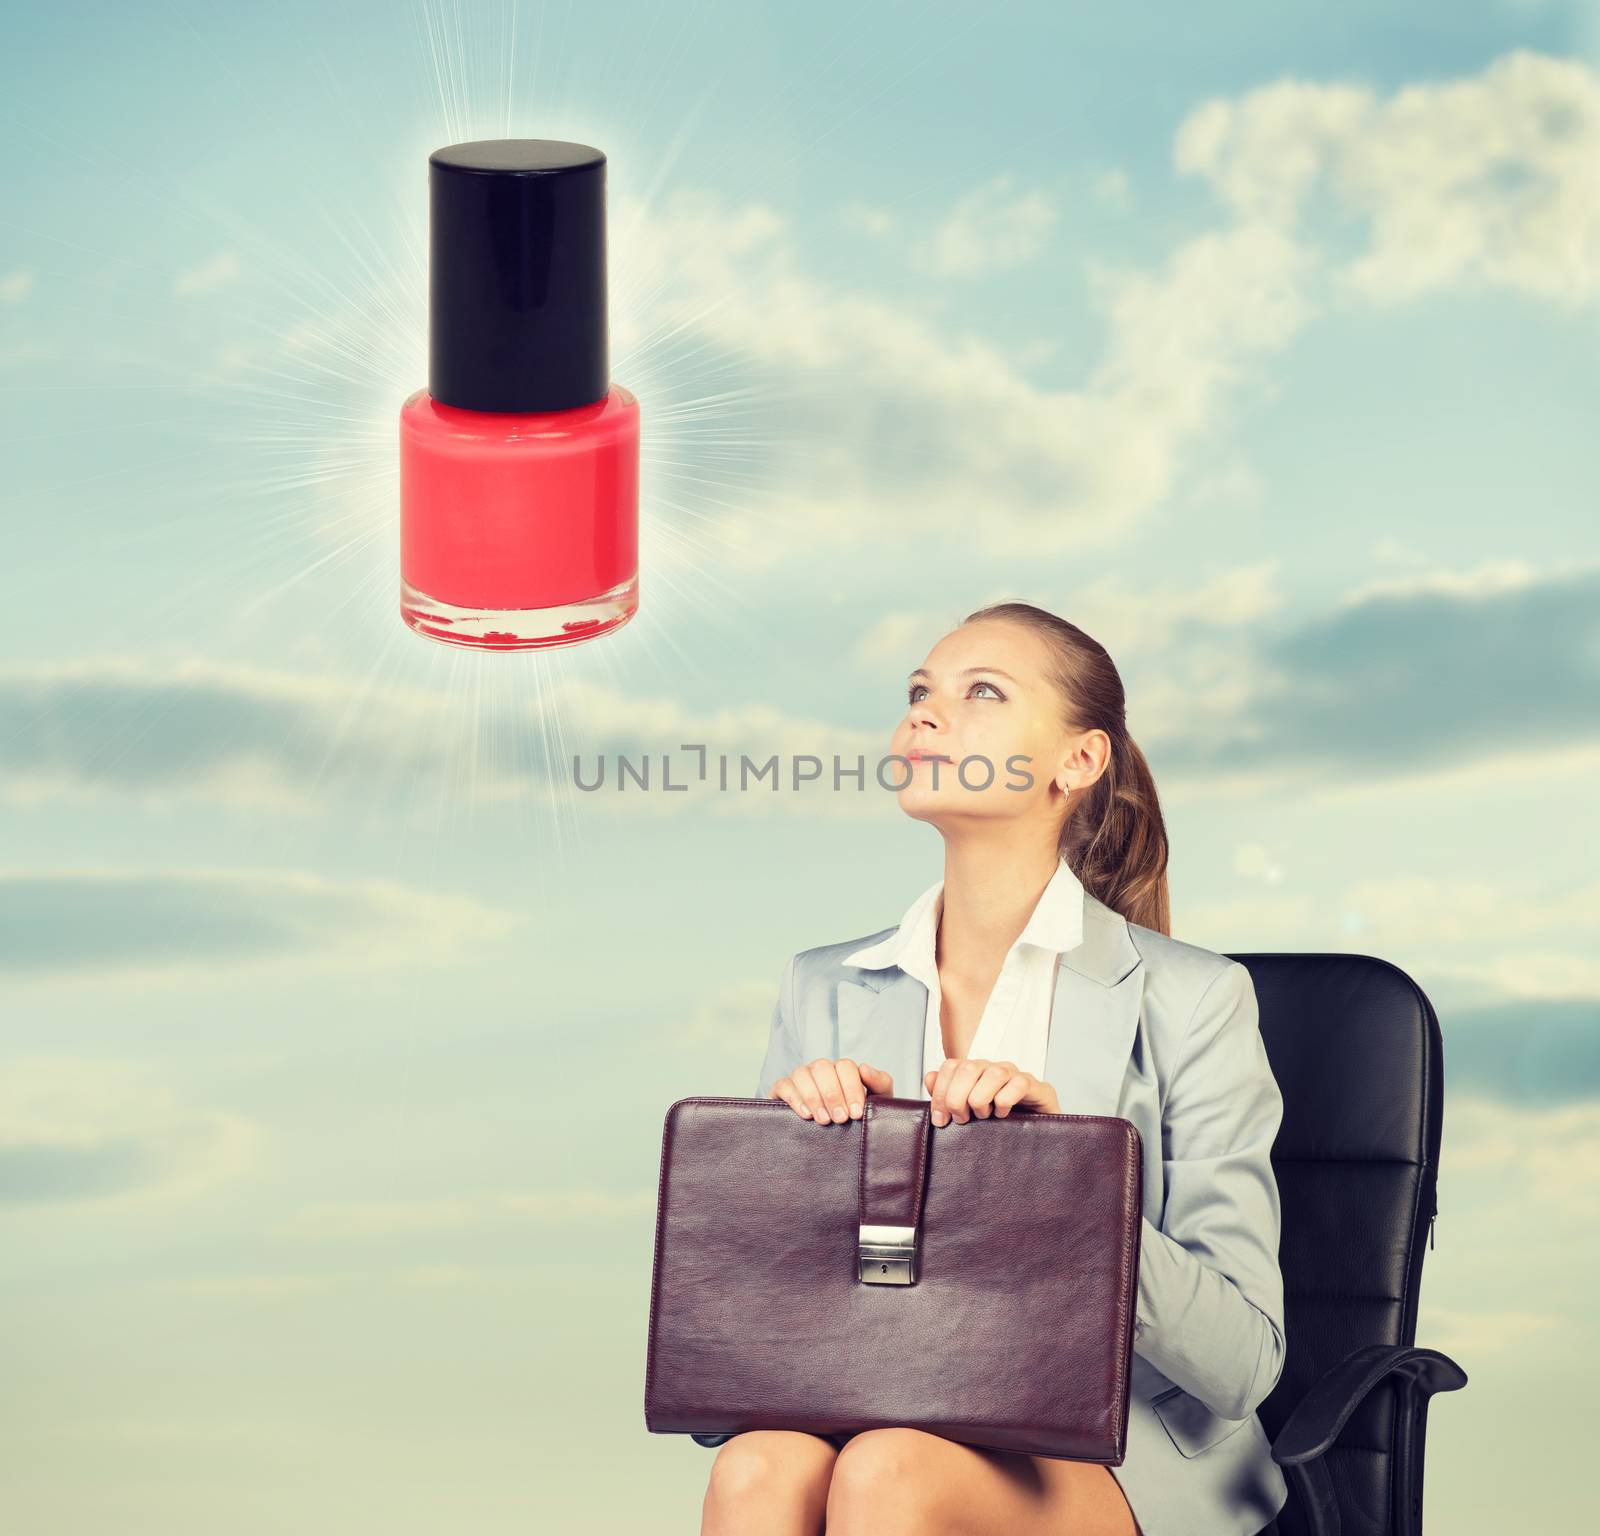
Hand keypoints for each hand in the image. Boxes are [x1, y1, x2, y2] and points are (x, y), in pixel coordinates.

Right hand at [767, 1057, 894, 1122]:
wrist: (836, 1144)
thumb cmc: (855, 1117)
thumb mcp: (876, 1101)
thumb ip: (880, 1083)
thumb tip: (864, 1067)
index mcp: (842, 1070)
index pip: (846, 1067)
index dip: (851, 1088)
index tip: (856, 1113)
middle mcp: (821, 1070)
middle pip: (823, 1067)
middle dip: (833, 1094)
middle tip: (840, 1119)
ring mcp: (801, 1078)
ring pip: (802, 1073)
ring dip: (814, 1097)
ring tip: (823, 1120)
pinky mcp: (783, 1089)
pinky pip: (784, 1085)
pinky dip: (795, 1098)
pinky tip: (806, 1114)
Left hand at [924, 1059, 1060, 1126]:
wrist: (1035, 1137)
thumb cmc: (998, 1124)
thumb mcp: (967, 1112)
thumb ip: (946, 1094)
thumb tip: (929, 1078)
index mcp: (976, 1072)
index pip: (951, 1066)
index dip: (940, 1092)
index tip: (939, 1119)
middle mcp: (994, 1069)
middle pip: (968, 1068)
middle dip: (957, 1098)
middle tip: (961, 1119)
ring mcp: (1016, 1076)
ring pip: (993, 1074)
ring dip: (981, 1100)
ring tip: (983, 1117)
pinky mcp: (1038, 1088)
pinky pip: (1019, 1084)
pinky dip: (1005, 1101)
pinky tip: (1003, 1115)